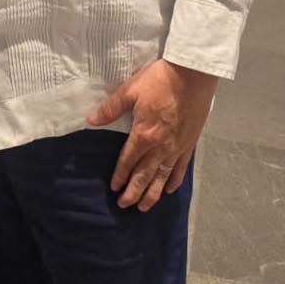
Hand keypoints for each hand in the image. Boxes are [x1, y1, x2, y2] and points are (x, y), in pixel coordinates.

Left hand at [86, 58, 217, 211]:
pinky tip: (169, 190)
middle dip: (133, 192)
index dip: (120, 175)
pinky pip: (181, 168)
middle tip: (124, 205)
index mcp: (143, 135)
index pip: (128, 161)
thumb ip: (110, 108)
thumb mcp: (130, 90)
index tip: (114, 188)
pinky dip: (174, 181)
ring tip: (144, 207)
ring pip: (162, 177)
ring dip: (152, 193)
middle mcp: (160, 147)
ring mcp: (177, 147)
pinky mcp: (190, 144)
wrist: (193, 75)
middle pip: (144, 175)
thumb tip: (91, 120)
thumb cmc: (159, 80)